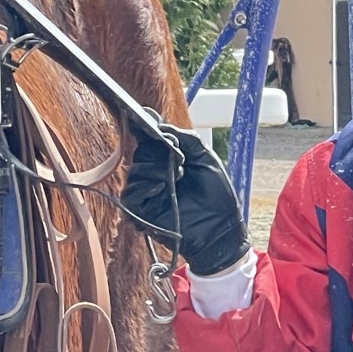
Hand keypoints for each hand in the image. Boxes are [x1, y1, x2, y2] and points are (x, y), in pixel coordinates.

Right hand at [121, 124, 250, 275]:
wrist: (221, 229)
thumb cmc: (217, 196)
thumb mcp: (206, 158)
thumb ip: (186, 139)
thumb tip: (161, 127)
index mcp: (169, 162)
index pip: (150, 142)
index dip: (148, 131)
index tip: (150, 122)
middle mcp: (156, 176)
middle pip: (141, 153)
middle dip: (157, 150)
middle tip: (178, 157)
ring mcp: (149, 194)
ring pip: (135, 171)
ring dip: (155, 168)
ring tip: (177, 175)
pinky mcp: (143, 212)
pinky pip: (130, 195)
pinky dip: (144, 187)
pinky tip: (161, 186)